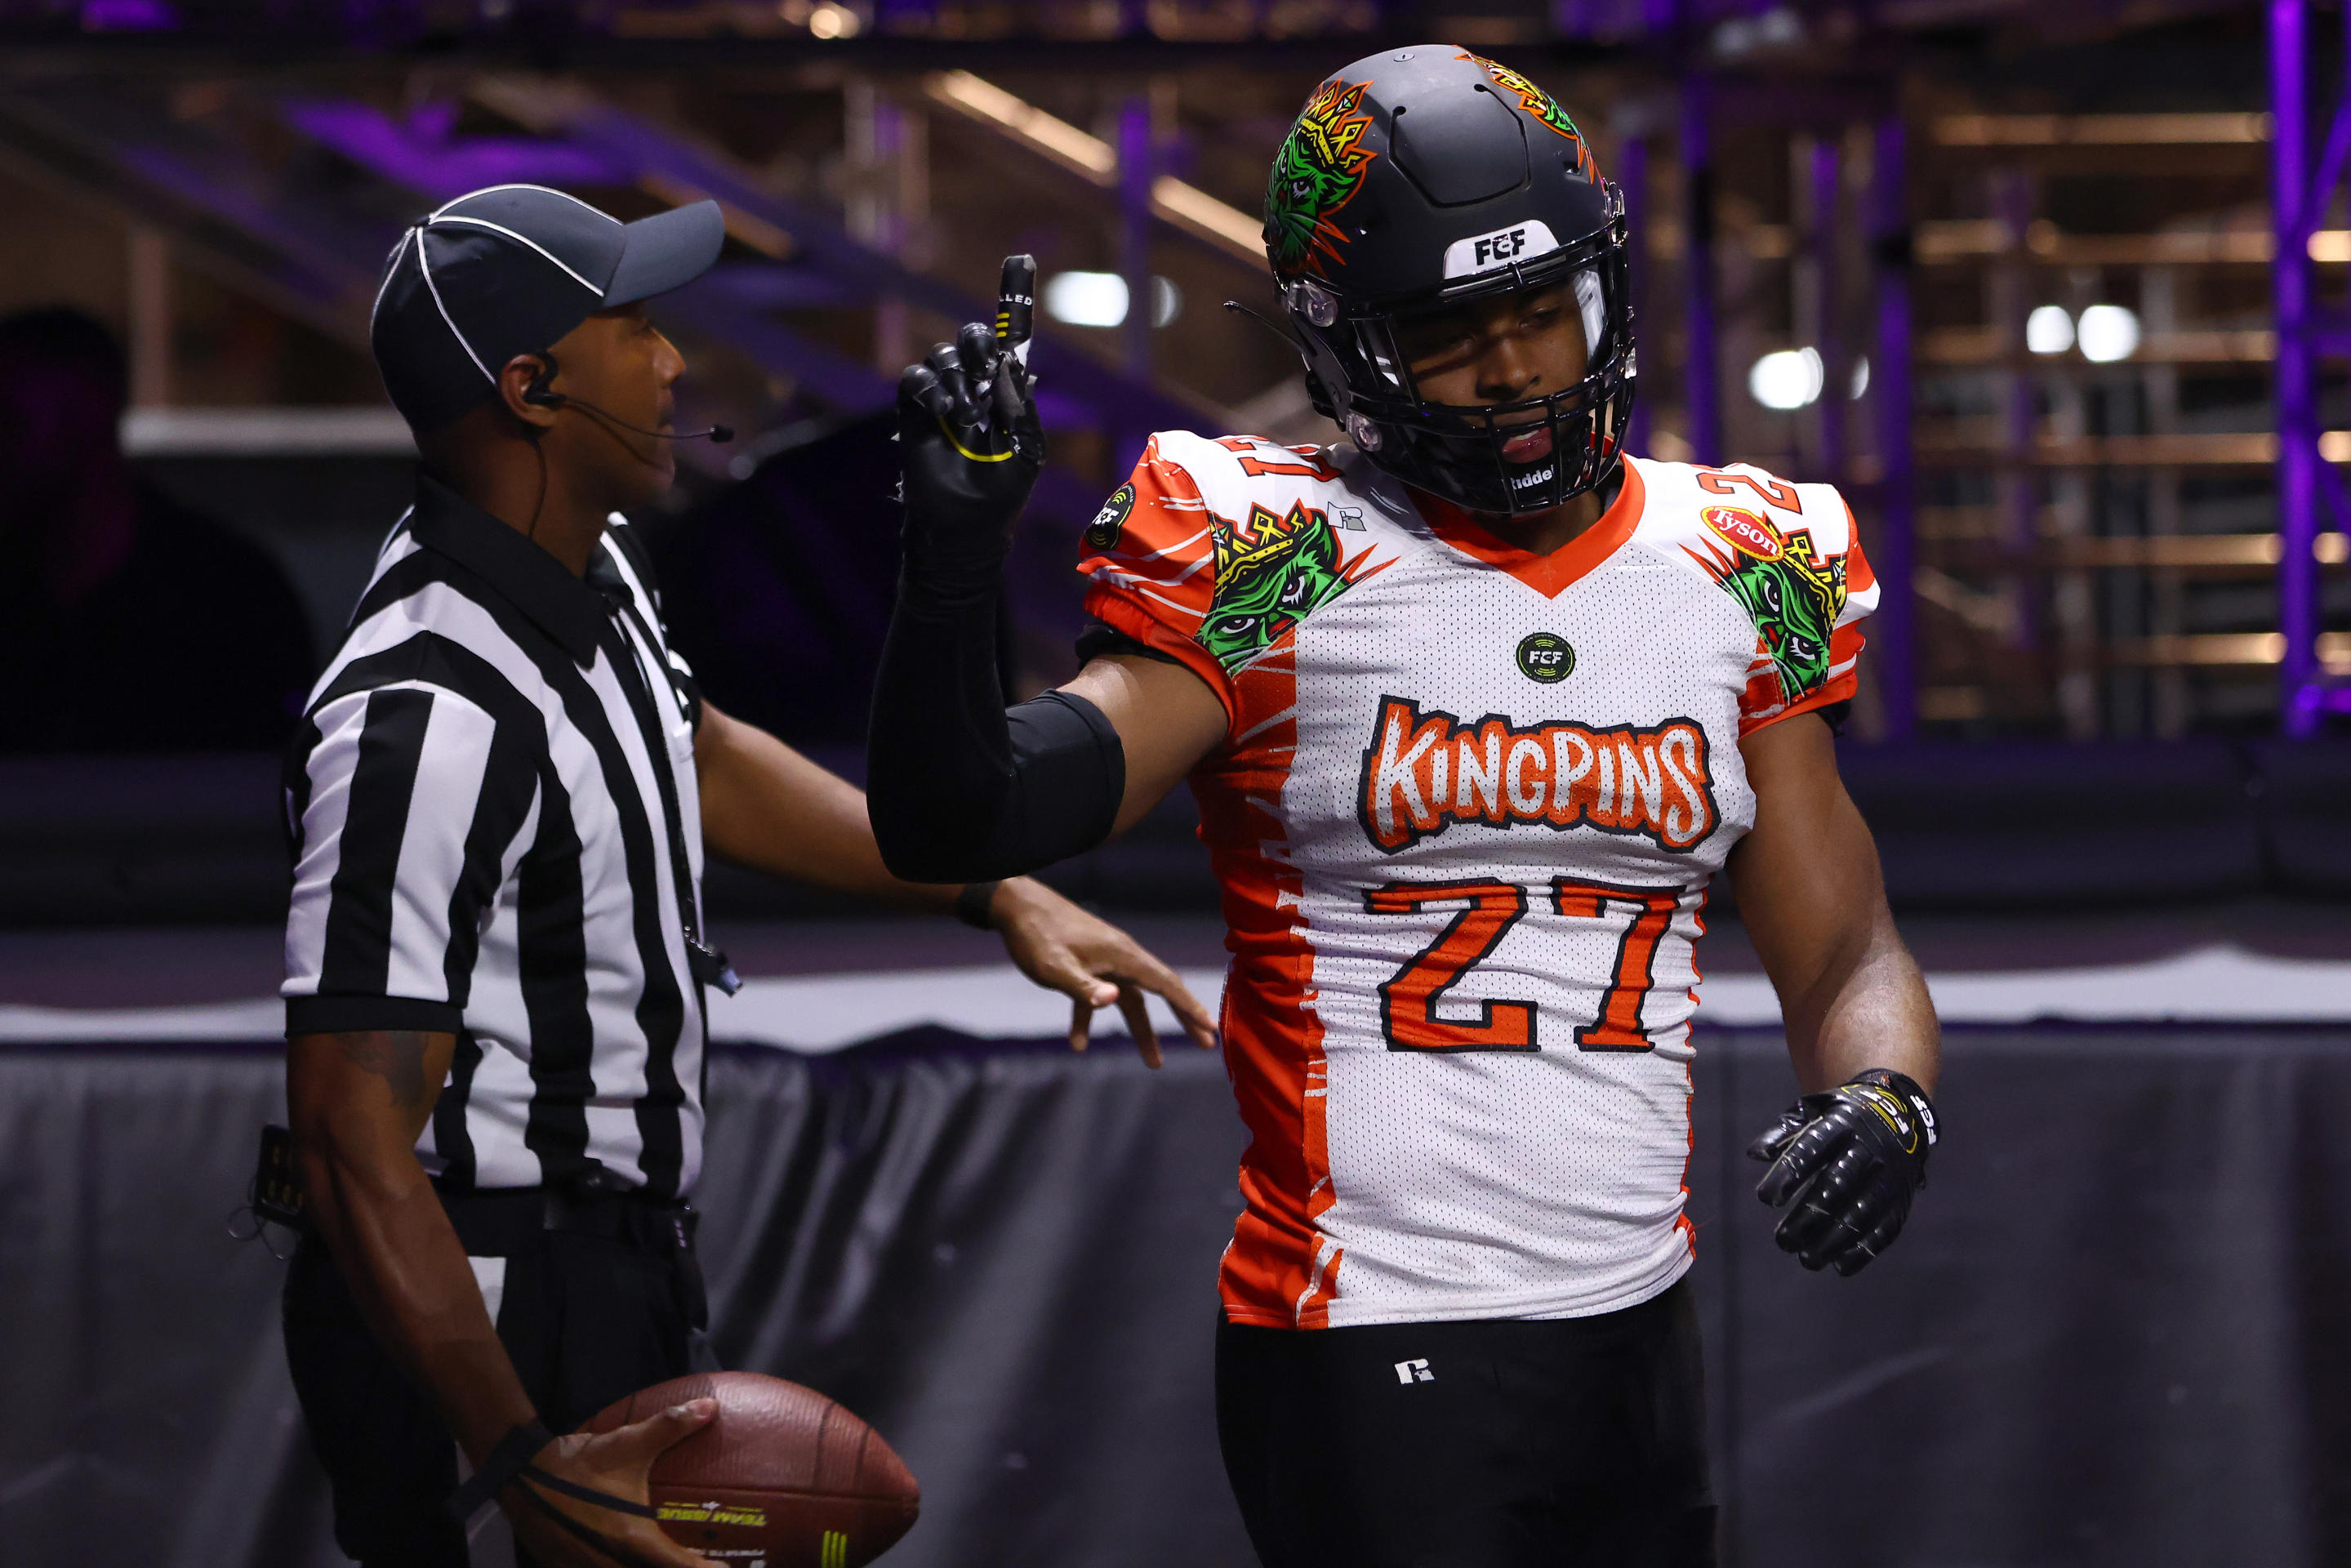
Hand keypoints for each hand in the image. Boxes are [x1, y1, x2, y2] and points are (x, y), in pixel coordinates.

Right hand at [500, 1398, 718, 1566]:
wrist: (520, 1473)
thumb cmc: (581, 1463)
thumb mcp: (628, 1443)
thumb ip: (671, 1427)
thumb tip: (710, 1407)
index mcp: (631, 1539)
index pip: (677, 1566)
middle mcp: (608, 1561)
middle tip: (697, 1562)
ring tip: (662, 1559)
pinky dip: (614, 1567)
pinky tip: (621, 1558)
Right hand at [896, 257, 1044, 573]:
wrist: (964, 526)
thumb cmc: (1002, 493)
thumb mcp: (1027, 451)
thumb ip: (1020, 407)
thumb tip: (1010, 365)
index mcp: (1008, 389)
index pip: (1013, 334)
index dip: (1015, 295)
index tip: (1023, 257)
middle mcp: (976, 384)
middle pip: (974, 336)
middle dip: (980, 344)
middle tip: (986, 368)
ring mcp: (944, 396)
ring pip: (944, 356)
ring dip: (958, 382)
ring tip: (965, 420)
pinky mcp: (915, 411)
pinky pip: (914, 379)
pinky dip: (929, 390)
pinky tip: (943, 414)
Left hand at [989, 877, 1217, 1067]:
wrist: (1015, 906)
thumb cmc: (1035, 936)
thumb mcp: (1054, 967)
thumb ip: (1083, 986)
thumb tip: (1115, 1000)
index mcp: (1122, 955)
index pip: (1166, 983)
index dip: (1189, 1007)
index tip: (1211, 1029)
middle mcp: (1121, 956)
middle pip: (1161, 990)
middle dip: (1183, 1018)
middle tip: (1206, 1044)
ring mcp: (1106, 960)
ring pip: (1133, 999)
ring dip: (1142, 1030)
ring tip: (1155, 1063)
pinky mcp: (1088, 964)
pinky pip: (1099, 995)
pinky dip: (1092, 1019)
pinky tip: (1077, 1043)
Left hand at [1748, 1069, 1936, 1276]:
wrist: (1900, 1115)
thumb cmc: (1840, 1118)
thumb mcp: (1811, 1111)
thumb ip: (1782, 1132)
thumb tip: (1755, 1154)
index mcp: (1841, 1124)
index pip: (1811, 1149)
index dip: (1789, 1174)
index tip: (1765, 1198)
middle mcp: (1868, 1149)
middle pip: (1837, 1185)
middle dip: (1808, 1216)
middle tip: (1782, 1240)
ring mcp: (1887, 1176)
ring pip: (1861, 1211)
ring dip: (1834, 1240)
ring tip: (1807, 1259)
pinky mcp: (1901, 1199)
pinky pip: (1886, 1227)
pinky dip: (1865, 1249)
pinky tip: (1840, 1265)